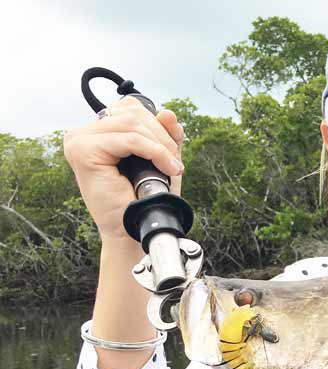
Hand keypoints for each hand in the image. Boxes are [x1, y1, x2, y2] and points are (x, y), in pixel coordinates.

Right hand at [63, 96, 184, 242]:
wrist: (133, 230)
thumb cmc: (144, 198)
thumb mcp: (161, 159)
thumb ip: (166, 135)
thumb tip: (167, 113)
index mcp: (98, 132)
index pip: (130, 107)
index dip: (156, 124)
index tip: (171, 150)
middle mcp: (83, 133)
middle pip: (131, 112)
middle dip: (162, 136)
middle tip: (175, 163)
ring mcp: (79, 140)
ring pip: (131, 123)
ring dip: (160, 146)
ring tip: (172, 168)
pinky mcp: (83, 150)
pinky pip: (129, 139)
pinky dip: (154, 152)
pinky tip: (167, 168)